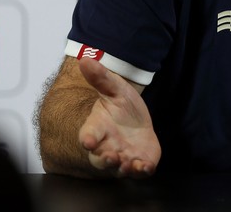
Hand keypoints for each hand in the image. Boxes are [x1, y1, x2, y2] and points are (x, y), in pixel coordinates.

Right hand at [76, 57, 161, 176]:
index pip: (88, 135)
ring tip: (128, 163)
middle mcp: (107, 146)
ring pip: (119, 168)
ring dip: (123, 167)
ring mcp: (123, 156)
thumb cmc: (121, 107)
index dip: (87, 138)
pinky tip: (146, 167)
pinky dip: (141, 171)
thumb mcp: (115, 88)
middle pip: (100, 159)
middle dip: (105, 160)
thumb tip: (84, 59)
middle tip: (111, 157)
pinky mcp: (140, 162)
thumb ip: (101, 77)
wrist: (137, 122)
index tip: (88, 140)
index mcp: (98, 128)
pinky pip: (139, 172)